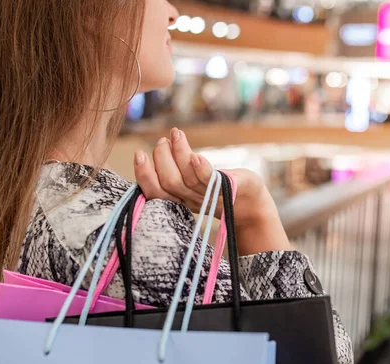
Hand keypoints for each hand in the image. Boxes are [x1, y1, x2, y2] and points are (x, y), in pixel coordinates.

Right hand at [133, 128, 272, 227]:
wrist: (250, 203)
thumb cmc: (219, 189)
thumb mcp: (195, 183)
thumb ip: (178, 171)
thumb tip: (162, 145)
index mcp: (180, 201)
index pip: (155, 193)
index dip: (144, 175)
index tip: (139, 154)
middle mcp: (192, 201)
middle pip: (169, 184)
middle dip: (161, 160)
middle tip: (162, 141)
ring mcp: (209, 197)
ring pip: (186, 180)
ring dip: (178, 154)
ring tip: (176, 135)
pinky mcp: (227, 189)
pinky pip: (210, 181)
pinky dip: (200, 169)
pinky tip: (194, 154)